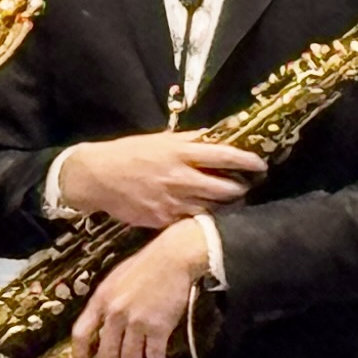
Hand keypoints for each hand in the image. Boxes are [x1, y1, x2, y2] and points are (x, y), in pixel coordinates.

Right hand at [55, 131, 261, 230]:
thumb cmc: (128, 153)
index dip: (248, 161)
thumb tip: (217, 138)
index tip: (261, 164)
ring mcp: (172, 201)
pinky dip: (200, 216)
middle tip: (244, 186)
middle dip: (241, 188)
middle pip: (225, 188)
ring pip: (212, 207)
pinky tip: (201, 211)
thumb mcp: (159, 140)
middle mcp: (180, 178)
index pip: (225, 156)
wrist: (95, 177)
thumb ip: (189, 141)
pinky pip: (190, 219)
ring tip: (227, 200)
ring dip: (224, 205)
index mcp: (179, 153)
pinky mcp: (163, 219)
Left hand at [73, 218, 216, 357]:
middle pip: (107, 354)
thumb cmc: (148, 265)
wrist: (174, 257)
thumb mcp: (116, 279)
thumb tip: (105, 323)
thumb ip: (108, 301)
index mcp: (100, 300)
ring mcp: (135, 322)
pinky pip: (154, 355)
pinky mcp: (158, 327)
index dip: (80, 354)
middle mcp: (114, 314)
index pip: (81, 333)